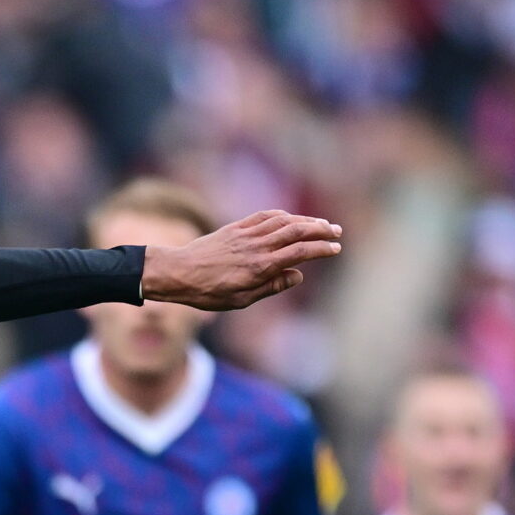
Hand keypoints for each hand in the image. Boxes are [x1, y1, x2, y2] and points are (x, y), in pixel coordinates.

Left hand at [141, 211, 343, 310]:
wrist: (177, 273)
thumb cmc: (207, 293)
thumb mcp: (241, 299)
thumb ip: (272, 286)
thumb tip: (298, 274)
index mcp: (260, 267)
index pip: (299, 252)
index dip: (321, 248)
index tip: (335, 248)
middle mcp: (256, 246)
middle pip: (297, 230)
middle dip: (320, 229)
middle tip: (337, 232)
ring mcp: (246, 234)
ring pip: (283, 220)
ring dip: (305, 220)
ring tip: (321, 223)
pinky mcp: (235, 227)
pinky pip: (264, 216)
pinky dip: (282, 215)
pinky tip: (291, 218)